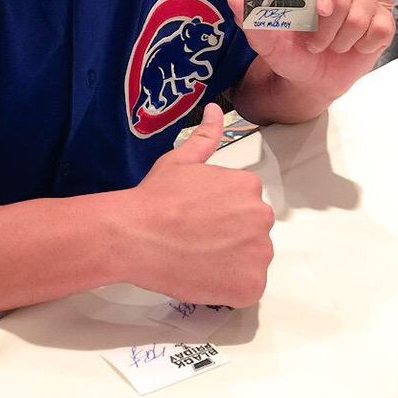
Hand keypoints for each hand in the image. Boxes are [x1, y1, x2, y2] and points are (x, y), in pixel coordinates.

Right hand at [115, 104, 273, 306]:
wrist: (136, 235)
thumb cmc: (156, 196)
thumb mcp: (180, 160)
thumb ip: (205, 137)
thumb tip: (216, 109)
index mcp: (248, 186)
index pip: (244, 205)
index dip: (220, 214)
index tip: (197, 218)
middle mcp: (261, 217)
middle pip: (251, 231)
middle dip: (230, 236)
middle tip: (196, 239)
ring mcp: (258, 254)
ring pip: (251, 259)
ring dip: (232, 261)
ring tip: (198, 258)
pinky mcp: (250, 286)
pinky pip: (248, 287)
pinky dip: (230, 286)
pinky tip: (204, 275)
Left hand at [228, 0, 394, 96]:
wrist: (309, 81)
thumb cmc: (288, 53)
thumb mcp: (266, 42)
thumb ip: (251, 20)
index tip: (318, 8)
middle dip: (328, 22)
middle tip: (314, 43)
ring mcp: (363, 6)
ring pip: (361, 13)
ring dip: (340, 39)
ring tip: (327, 48)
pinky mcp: (380, 25)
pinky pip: (380, 29)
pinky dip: (363, 45)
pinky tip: (351, 50)